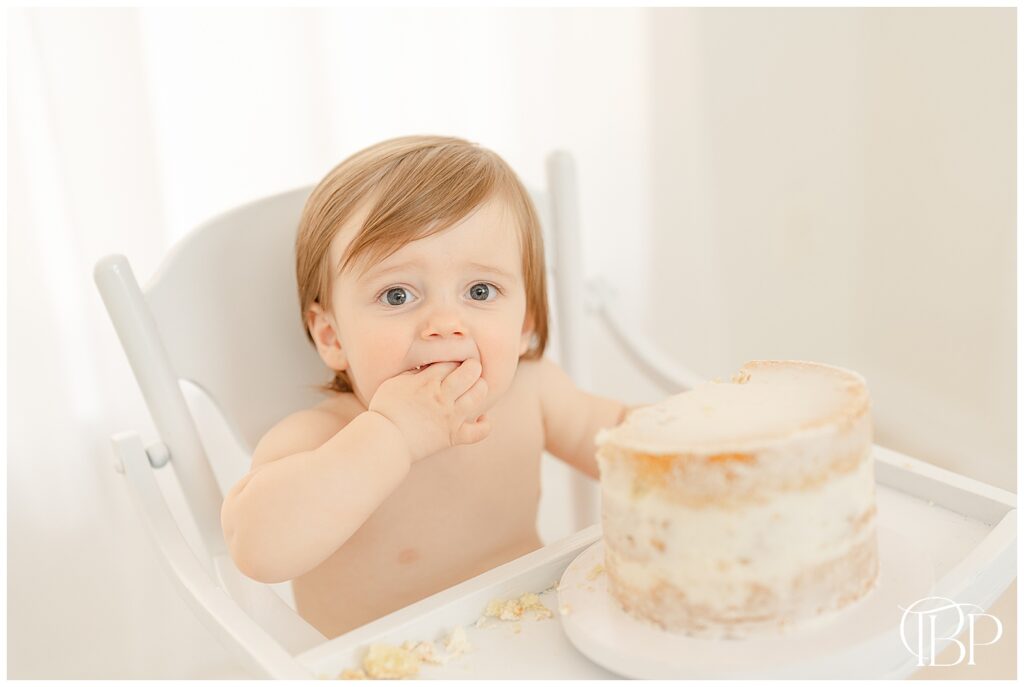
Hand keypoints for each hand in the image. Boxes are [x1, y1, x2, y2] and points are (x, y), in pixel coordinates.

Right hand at [368, 359, 490, 461]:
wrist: (384, 440)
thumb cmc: (385, 410)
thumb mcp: (394, 382)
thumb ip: (413, 373)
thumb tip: (425, 366)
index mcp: (428, 381)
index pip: (452, 362)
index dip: (454, 360)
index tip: (452, 364)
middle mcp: (443, 396)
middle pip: (470, 372)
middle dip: (473, 367)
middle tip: (469, 370)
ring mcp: (451, 416)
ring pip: (478, 395)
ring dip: (481, 388)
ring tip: (476, 388)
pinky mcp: (453, 436)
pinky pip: (479, 432)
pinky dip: (485, 425)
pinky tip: (482, 418)